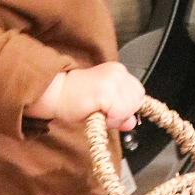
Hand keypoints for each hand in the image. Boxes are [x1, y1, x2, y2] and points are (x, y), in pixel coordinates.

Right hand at [27, 62, 144, 130]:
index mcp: (119, 71)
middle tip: (103, 113)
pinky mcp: (107, 91)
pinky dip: (110, 120)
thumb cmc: (74, 97)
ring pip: (130, 108)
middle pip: (137, 101)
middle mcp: (119, 72)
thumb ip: (120, 111)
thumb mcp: (103, 104)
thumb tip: (133, 122)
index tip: (112, 110)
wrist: (56, 93)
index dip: (127, 106)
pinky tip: (97, 114)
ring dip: (116, 117)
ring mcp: (114, 80)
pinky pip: (119, 113)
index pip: (138, 93)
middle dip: (123, 112)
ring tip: (99, 112)